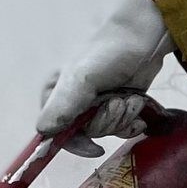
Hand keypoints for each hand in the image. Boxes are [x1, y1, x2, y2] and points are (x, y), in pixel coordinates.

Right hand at [38, 0, 169, 156]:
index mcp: (56, 95)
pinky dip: (132, 120)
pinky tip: (137, 106)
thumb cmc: (107, 53)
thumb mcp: (81, 79)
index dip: (76, 144)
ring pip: (107, 131)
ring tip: (129, 97)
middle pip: (87, 134)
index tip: (96, 148)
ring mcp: (96, 105)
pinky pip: (122, 127)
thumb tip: (43, 131)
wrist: (143, 39)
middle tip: (117, 101)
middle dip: (107, 121)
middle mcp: (73, 103)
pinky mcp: (116, 106)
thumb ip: (63, 106)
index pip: (56, 133)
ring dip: (123, 116)